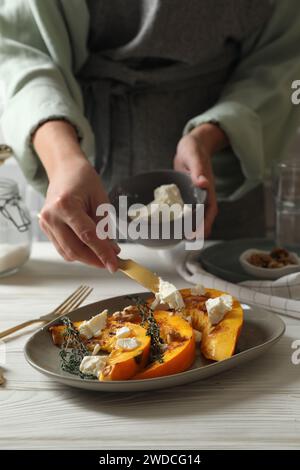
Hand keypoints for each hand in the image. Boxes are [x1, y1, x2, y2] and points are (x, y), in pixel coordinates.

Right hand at [39, 157, 119, 271]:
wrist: (65, 169)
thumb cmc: (83, 179)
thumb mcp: (100, 199)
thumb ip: (104, 226)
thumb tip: (111, 250)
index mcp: (66, 205)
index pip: (88, 236)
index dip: (102, 253)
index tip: (114, 265)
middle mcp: (51, 216)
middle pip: (75, 249)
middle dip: (95, 259)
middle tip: (112, 261)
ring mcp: (45, 223)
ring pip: (68, 253)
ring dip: (87, 258)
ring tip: (103, 253)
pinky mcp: (45, 228)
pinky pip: (63, 248)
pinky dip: (78, 252)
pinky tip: (90, 248)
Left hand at [174, 123, 227, 236]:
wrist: (191, 146)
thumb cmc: (194, 149)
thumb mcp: (194, 156)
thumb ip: (198, 169)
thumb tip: (203, 183)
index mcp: (207, 189)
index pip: (210, 210)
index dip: (204, 223)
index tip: (198, 234)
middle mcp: (203, 195)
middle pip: (204, 217)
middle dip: (198, 230)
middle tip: (189, 241)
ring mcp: (195, 196)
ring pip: (195, 215)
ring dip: (190, 226)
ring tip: (181, 238)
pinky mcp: (187, 196)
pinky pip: (185, 209)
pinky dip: (181, 218)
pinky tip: (173, 224)